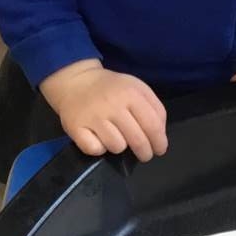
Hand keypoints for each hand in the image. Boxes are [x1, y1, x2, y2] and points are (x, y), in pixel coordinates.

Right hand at [40, 59, 167, 160]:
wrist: (76, 80)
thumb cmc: (111, 88)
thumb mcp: (137, 87)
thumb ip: (154, 107)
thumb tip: (160, 134)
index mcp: (131, 93)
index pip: (153, 125)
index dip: (159, 142)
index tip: (159, 149)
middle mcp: (112, 105)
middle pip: (137, 140)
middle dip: (145, 153)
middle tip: (144, 154)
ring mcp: (93, 117)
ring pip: (117, 147)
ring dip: (119, 146)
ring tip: (117, 138)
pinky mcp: (76, 128)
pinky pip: (95, 149)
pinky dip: (99, 148)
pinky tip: (98, 138)